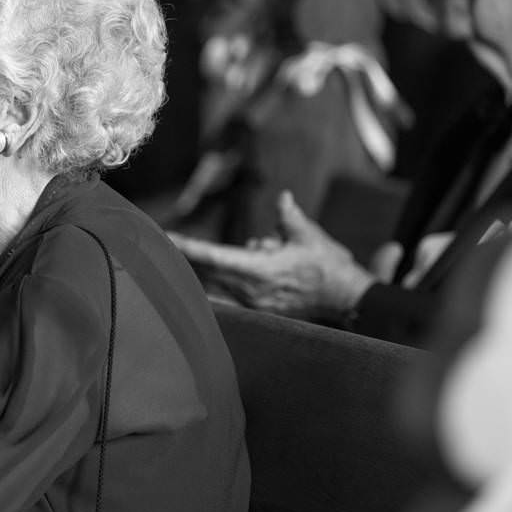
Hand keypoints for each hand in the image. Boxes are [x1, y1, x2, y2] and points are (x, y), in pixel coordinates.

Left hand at [169, 190, 373, 318]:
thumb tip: (283, 198)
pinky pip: (230, 300)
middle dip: (186, 260)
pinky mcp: (261, 313)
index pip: (214, 256)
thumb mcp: (310, 236)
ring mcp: (254, 305)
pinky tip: (212, 286)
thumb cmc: (330, 267)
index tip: (167, 237)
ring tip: (205, 262)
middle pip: (207, 274)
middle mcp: (251, 290)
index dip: (188, 246)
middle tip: (163, 246)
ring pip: (216, 288)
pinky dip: (218, 290)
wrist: (348, 302)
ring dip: (204, 275)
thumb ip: (290, 217)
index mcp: (259, 268)